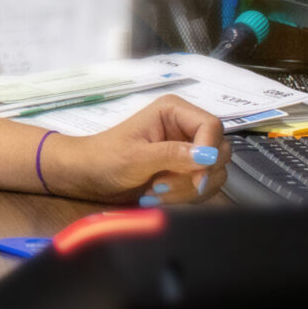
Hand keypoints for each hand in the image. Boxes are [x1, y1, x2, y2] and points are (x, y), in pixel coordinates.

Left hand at [43, 95, 229, 204]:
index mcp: (173, 111)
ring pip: (215, 173)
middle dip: (195, 175)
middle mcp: (185, 128)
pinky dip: (186, 196)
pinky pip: (205, 186)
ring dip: (188, 189)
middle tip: (162, 185)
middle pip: (220, 151)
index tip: (197, 175)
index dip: (209, 151)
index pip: (212, 126)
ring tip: (155, 191)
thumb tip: (208, 156)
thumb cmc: (104, 158)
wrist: (87, 177)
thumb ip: (173, 155)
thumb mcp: (136, 157)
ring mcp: (188, 150)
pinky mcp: (186, 171)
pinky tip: (159, 195)